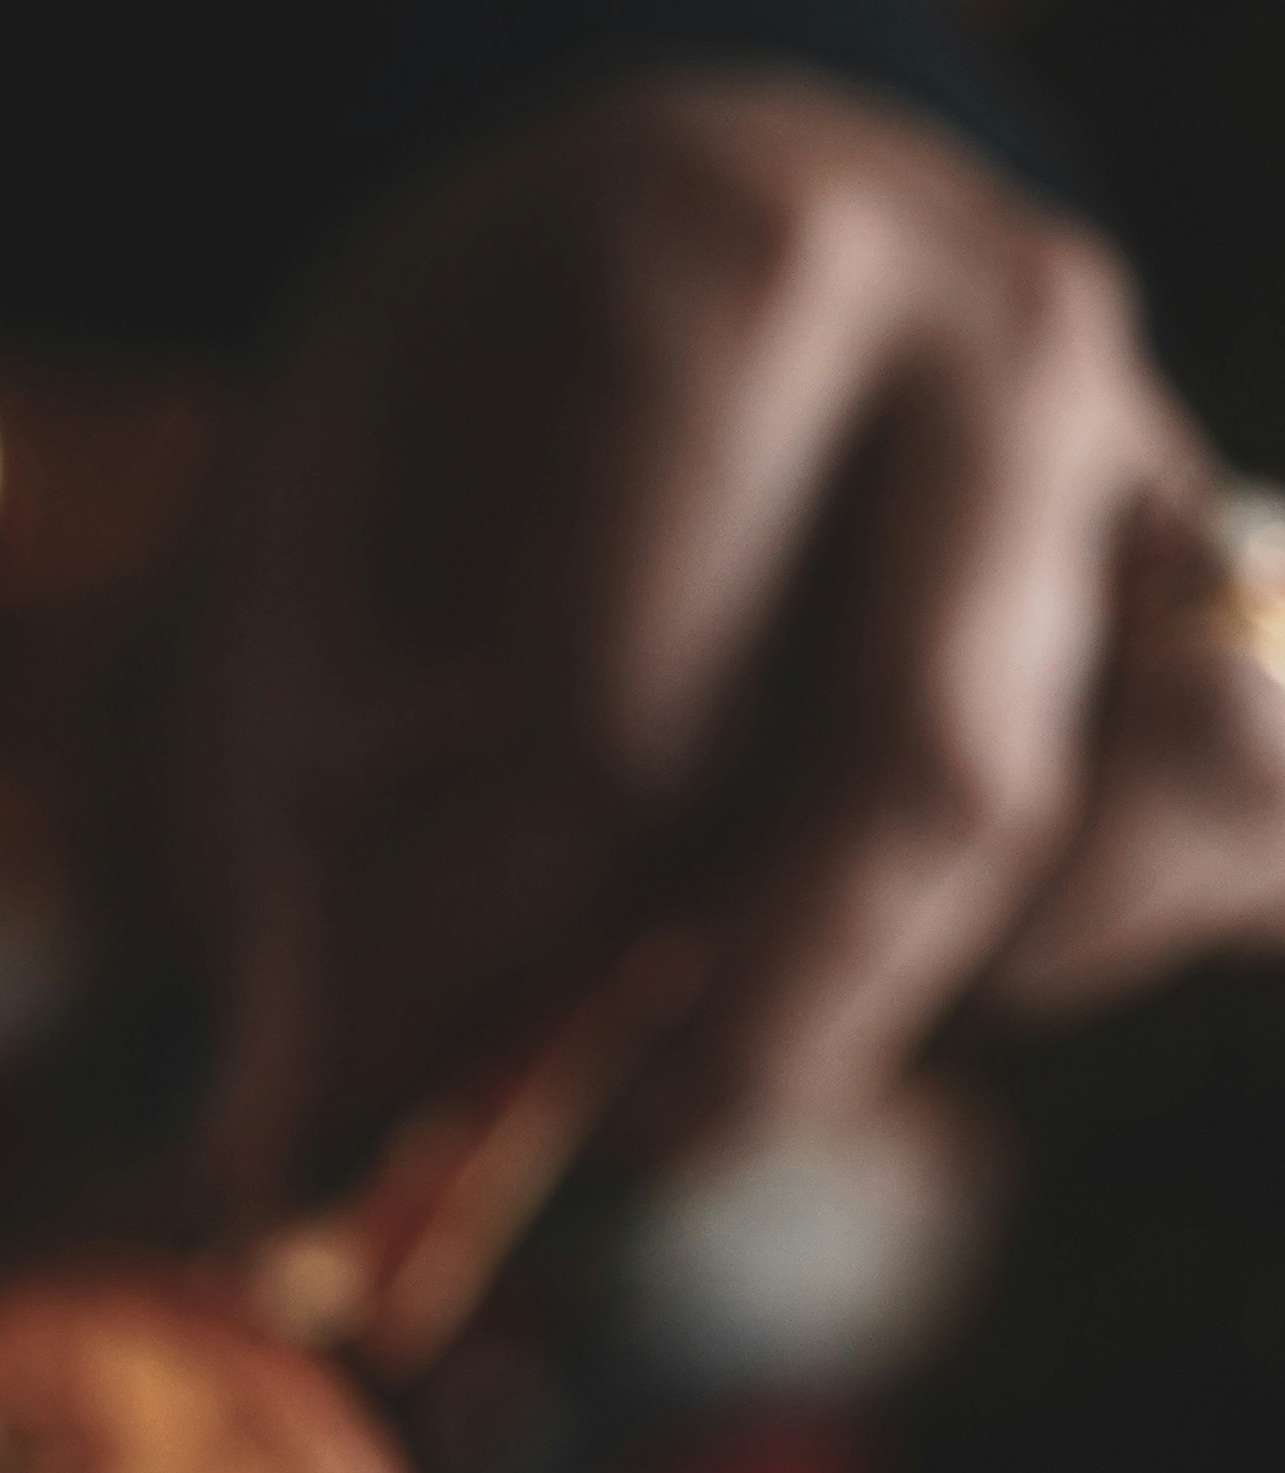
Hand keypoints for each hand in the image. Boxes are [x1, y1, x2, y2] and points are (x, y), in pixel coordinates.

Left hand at [182, 75, 1238, 1186]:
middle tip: (597, 1152)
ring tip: (736, 1024)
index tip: (341, 1125)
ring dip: (931, 982)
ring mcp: (1135, 451)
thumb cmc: (459, 463)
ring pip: (1129, 803)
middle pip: (918, 777)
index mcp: (731, 272)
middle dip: (742, 1032)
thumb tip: (293, 1190)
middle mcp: (986, 328)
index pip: (620, 724)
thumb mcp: (312, 608)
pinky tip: (916, 971)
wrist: (650, 285)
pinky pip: (1234, 819)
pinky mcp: (1218, 589)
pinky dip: (1087, 947)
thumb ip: (324, 875)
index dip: (473, 976)